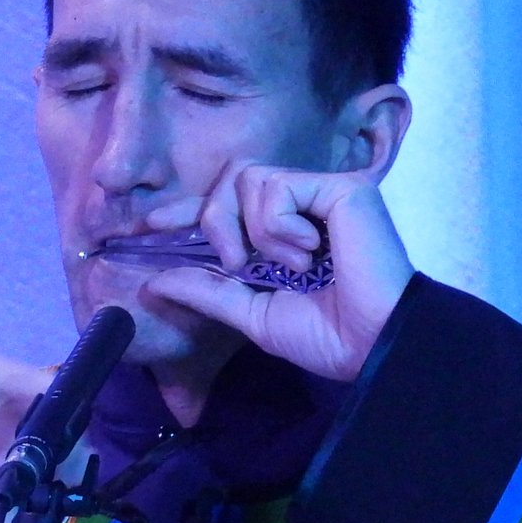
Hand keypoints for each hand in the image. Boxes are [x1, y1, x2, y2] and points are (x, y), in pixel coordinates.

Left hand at [142, 162, 414, 380]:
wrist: (370, 344)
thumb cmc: (326, 336)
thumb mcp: (252, 314)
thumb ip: (208, 291)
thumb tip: (154, 282)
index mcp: (280, 236)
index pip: (225, 206)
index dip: (187, 210)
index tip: (151, 226)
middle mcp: (300, 209)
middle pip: (229, 181)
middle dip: (215, 220)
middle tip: (236, 263)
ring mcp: (321, 194)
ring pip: (248, 178)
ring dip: (255, 228)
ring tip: (289, 264)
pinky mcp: (340, 187)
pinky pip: (277, 186)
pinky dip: (279, 223)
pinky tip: (310, 251)